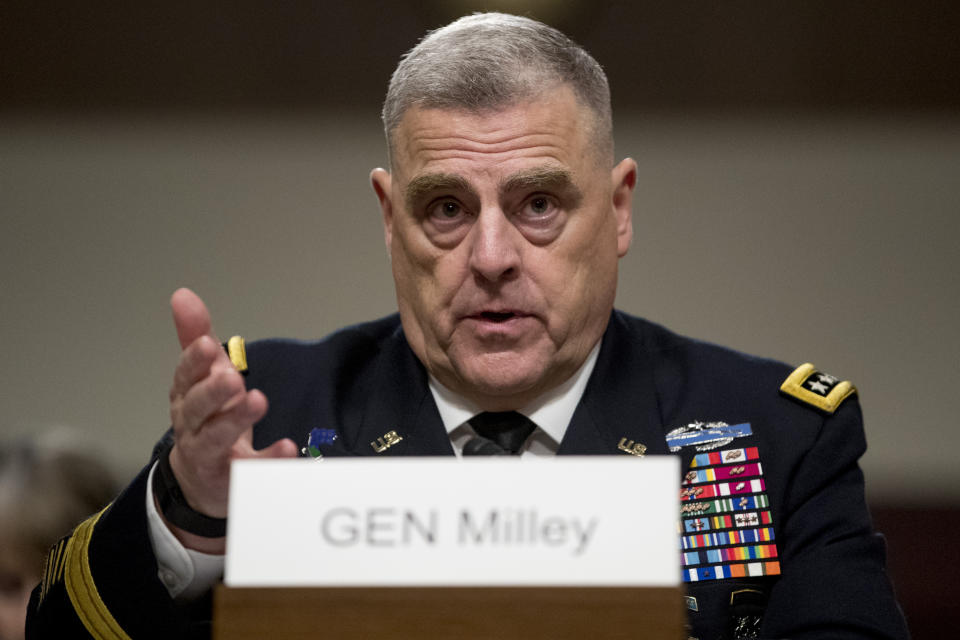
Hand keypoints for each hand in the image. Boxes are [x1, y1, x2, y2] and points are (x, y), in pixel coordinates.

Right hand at [165, 288, 296, 543]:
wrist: (201, 481)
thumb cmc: (204, 418)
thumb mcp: (201, 377)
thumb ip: (195, 338)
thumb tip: (182, 294)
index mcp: (185, 397)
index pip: (184, 378)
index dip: (194, 363)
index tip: (209, 345)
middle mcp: (192, 426)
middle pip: (195, 409)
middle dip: (212, 393)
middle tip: (232, 378)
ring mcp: (211, 455)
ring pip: (216, 438)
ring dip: (236, 420)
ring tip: (258, 400)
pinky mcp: (234, 479)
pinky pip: (251, 471)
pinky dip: (268, 460)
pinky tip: (287, 446)